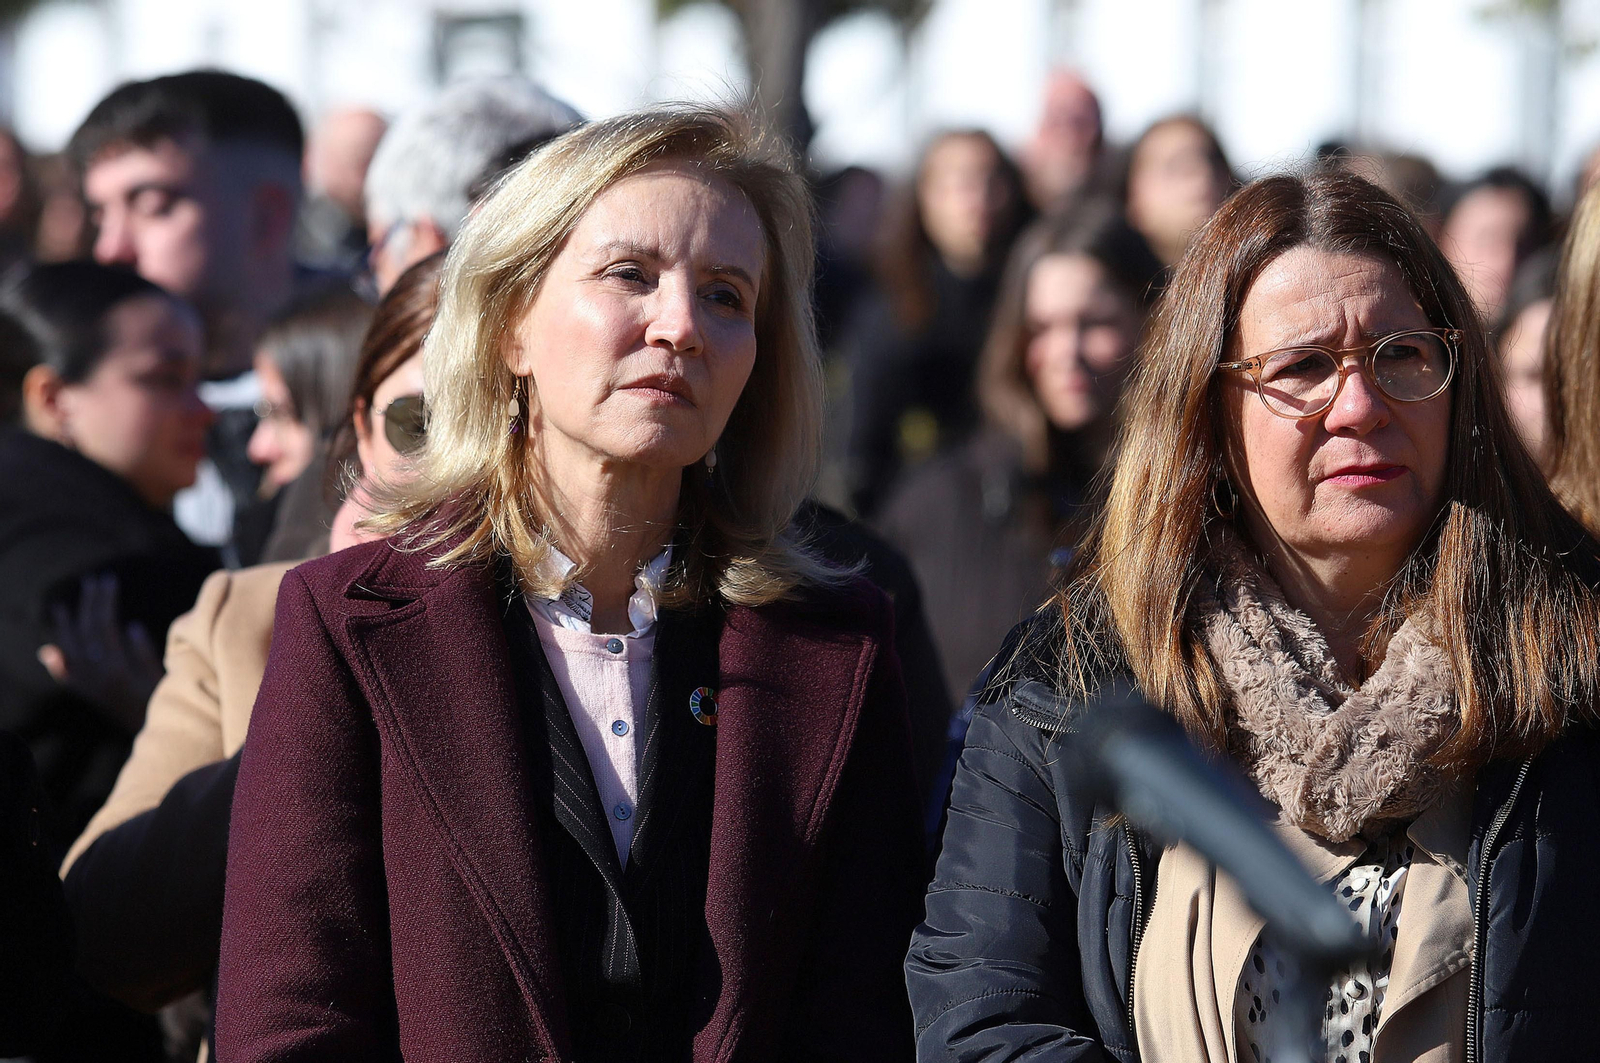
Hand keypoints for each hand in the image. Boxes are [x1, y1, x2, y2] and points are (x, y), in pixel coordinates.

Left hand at [37, 572, 162, 731]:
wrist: (157, 738)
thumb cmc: (167, 704)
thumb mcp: (162, 675)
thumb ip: (144, 652)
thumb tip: (130, 626)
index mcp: (115, 667)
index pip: (104, 624)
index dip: (104, 600)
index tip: (108, 580)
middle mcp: (96, 677)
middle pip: (87, 632)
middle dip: (90, 604)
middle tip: (93, 580)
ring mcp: (90, 686)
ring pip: (70, 651)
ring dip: (65, 627)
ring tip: (61, 607)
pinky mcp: (90, 695)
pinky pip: (67, 676)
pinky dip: (57, 663)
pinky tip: (49, 651)